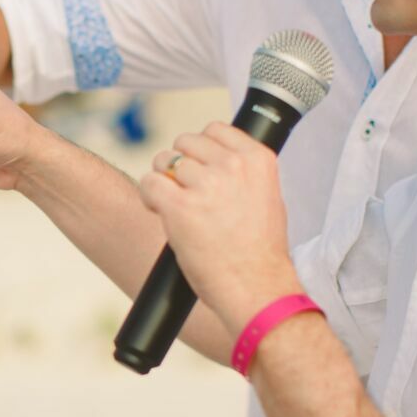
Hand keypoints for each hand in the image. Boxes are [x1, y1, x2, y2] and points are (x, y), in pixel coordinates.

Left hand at [138, 123, 301, 331]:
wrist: (256, 286)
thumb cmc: (260, 251)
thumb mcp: (268, 197)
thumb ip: (244, 172)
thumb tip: (216, 156)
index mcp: (257, 159)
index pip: (214, 129)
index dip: (200, 150)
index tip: (200, 169)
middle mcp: (232, 166)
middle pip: (185, 142)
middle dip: (180, 164)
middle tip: (185, 191)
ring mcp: (206, 185)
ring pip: (164, 160)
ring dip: (163, 181)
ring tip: (174, 205)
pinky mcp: (179, 206)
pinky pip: (149, 182)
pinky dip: (148, 195)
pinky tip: (159, 211)